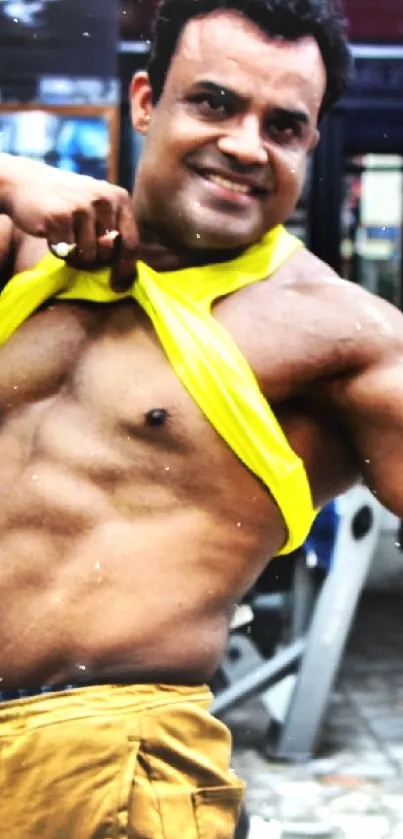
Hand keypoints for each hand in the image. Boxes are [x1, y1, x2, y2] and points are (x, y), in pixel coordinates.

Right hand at [0, 154, 137, 289]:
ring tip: (64, 235)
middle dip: (94, 260)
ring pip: (87, 256)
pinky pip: (66, 253)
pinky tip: (51, 232)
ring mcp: (82, 207)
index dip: (126, 269)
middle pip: (108, 254)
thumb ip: (112, 234)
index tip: (118, 286)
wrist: (26, 182)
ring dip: (73, 255)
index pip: (132, 243)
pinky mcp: (60, 216)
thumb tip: (123, 268)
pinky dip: (57, 250)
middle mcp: (105, 199)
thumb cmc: (67, 203)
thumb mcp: (97, 210)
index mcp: (120, 198)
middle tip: (78, 244)